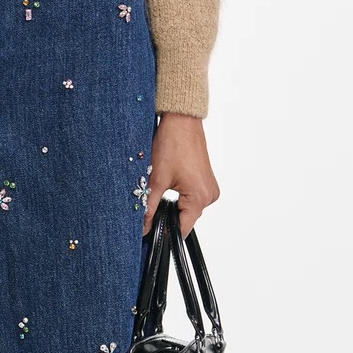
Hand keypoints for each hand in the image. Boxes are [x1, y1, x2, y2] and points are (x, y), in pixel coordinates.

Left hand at [142, 113, 219, 238]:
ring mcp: (210, 187)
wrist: (181, 121)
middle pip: (186, 218)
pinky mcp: (206, 180)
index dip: (166, 231)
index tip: (151, 231)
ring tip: (162, 186)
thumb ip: (149, 206)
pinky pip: (192, 196)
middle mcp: (209, 195)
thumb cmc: (172, 143)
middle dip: (168, 214)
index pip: (183, 228)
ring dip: (174, 202)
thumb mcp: (156, 179)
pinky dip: (181, 194)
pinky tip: (171, 181)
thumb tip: (142, 226)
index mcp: (199, 197)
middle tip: (152, 202)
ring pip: (188, 207)